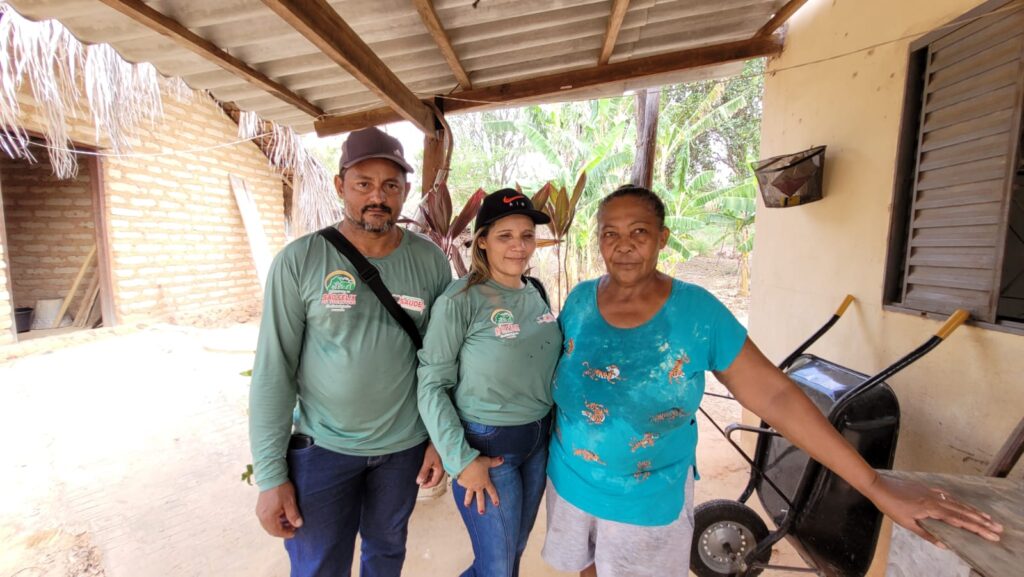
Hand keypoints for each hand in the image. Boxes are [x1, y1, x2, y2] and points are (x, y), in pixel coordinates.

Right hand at [255, 481, 303, 538]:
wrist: (271, 476)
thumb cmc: (281, 488)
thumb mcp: (290, 502)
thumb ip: (293, 515)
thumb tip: (298, 525)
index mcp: (268, 517)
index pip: (277, 532)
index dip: (286, 533)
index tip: (295, 532)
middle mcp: (261, 516)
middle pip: (271, 530)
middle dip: (282, 531)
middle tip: (293, 527)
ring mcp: (260, 512)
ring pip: (269, 525)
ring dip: (278, 526)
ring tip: (289, 521)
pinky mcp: (260, 507)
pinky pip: (266, 519)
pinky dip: (274, 520)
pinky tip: (282, 515)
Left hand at [417, 443, 444, 488]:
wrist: (438, 441)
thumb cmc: (433, 450)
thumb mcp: (427, 462)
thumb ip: (423, 472)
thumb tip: (419, 482)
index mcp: (440, 471)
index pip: (434, 483)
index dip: (427, 486)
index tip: (420, 486)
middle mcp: (441, 470)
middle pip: (435, 480)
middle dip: (427, 482)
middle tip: (419, 481)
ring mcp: (440, 467)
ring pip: (434, 475)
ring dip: (428, 477)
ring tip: (420, 475)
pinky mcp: (439, 463)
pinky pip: (434, 471)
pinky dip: (429, 472)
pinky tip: (424, 469)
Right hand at [456, 455, 503, 513]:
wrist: (463, 463)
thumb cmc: (477, 463)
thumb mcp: (487, 461)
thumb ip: (494, 462)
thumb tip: (502, 459)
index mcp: (484, 482)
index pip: (491, 491)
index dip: (494, 497)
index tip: (496, 504)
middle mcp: (477, 486)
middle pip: (480, 497)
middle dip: (481, 505)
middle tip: (482, 512)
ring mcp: (469, 486)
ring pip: (469, 495)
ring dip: (468, 501)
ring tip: (467, 506)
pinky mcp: (461, 482)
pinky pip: (462, 484)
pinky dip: (462, 484)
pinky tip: (460, 483)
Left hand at [866, 475, 1002, 546]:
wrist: (879, 486)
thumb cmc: (891, 506)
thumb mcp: (907, 524)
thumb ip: (927, 534)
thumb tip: (944, 545)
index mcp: (932, 509)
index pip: (959, 520)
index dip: (975, 527)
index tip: (990, 533)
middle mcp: (935, 499)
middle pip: (962, 511)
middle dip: (981, 520)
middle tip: (997, 527)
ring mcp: (932, 492)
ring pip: (956, 502)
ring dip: (972, 510)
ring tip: (986, 517)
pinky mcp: (926, 488)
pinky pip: (946, 495)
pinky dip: (957, 501)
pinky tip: (961, 504)